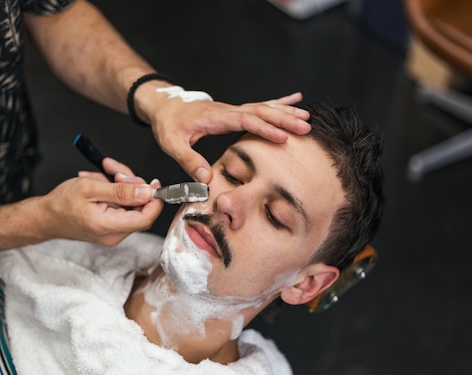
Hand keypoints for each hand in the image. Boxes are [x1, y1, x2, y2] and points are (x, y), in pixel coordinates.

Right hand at [35, 170, 162, 246]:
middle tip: (117, 172)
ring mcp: (113, 233)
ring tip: (103, 176)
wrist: (46, 217)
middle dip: (133, 186)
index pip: (146, 218)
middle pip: (140, 209)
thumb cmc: (61, 203)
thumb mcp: (91, 188)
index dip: (155, 200)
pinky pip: (123, 208)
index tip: (154, 184)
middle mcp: (114, 235)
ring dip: (122, 186)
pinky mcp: (111, 228)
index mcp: (108, 226)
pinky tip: (102, 184)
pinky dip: (116, 193)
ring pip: (132, 206)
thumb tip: (147, 191)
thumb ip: (121, 191)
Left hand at [148, 92, 311, 182]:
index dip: (265, 128)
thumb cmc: (168, 124)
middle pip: (260, 111)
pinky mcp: (234, 111)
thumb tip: (205, 178)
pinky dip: (279, 102)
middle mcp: (228, 110)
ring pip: (264, 107)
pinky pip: (260, 106)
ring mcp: (233, 109)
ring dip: (285, 111)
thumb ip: (188, 160)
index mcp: (215, 118)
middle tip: (306, 126)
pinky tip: (295, 99)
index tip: (284, 137)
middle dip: (284, 118)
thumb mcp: (171, 143)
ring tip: (307, 117)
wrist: (165, 105)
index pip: (245, 121)